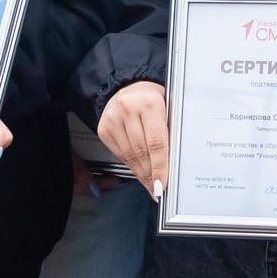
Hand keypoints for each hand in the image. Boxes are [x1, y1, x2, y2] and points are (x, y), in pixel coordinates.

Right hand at [98, 82, 169, 198]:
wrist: (131, 89)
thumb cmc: (154, 101)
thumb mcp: (169, 110)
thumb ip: (171, 134)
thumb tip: (173, 166)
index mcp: (149, 103)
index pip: (156, 143)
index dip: (160, 167)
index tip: (162, 183)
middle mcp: (128, 109)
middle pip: (142, 152)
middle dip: (151, 174)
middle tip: (159, 188)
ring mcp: (113, 119)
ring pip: (130, 156)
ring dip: (142, 173)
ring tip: (151, 182)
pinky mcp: (104, 128)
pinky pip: (120, 154)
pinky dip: (131, 165)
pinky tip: (140, 171)